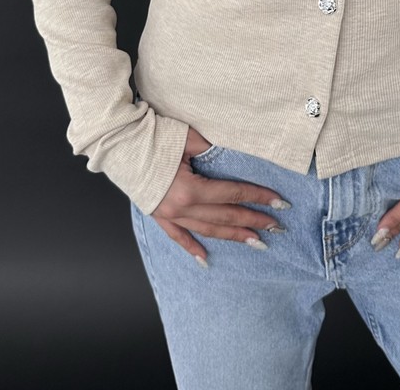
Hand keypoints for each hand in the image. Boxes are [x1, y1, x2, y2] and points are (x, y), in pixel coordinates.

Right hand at [149, 126, 290, 267]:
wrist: (120, 145)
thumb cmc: (154, 138)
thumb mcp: (188, 138)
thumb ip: (213, 148)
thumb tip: (233, 153)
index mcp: (191, 188)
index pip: (233, 194)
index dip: (258, 197)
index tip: (279, 202)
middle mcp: (182, 207)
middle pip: (225, 216)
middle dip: (253, 221)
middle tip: (276, 227)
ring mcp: (170, 215)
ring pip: (207, 230)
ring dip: (233, 237)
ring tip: (255, 242)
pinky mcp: (159, 216)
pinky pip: (178, 237)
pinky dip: (192, 249)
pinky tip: (205, 261)